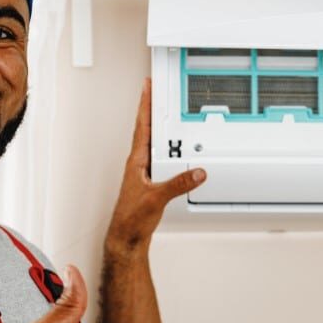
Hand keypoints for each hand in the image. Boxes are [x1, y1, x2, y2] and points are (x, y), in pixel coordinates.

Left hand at [106, 78, 205, 251]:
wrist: (126, 237)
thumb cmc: (131, 218)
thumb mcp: (158, 198)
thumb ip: (179, 184)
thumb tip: (197, 172)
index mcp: (136, 161)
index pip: (142, 126)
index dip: (145, 104)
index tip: (147, 86)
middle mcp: (138, 164)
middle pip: (147, 130)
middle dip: (152, 109)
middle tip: (157, 91)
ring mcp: (143, 173)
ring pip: (153, 144)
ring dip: (160, 129)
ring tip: (167, 114)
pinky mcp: (149, 183)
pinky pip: (159, 159)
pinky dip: (167, 150)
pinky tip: (174, 152)